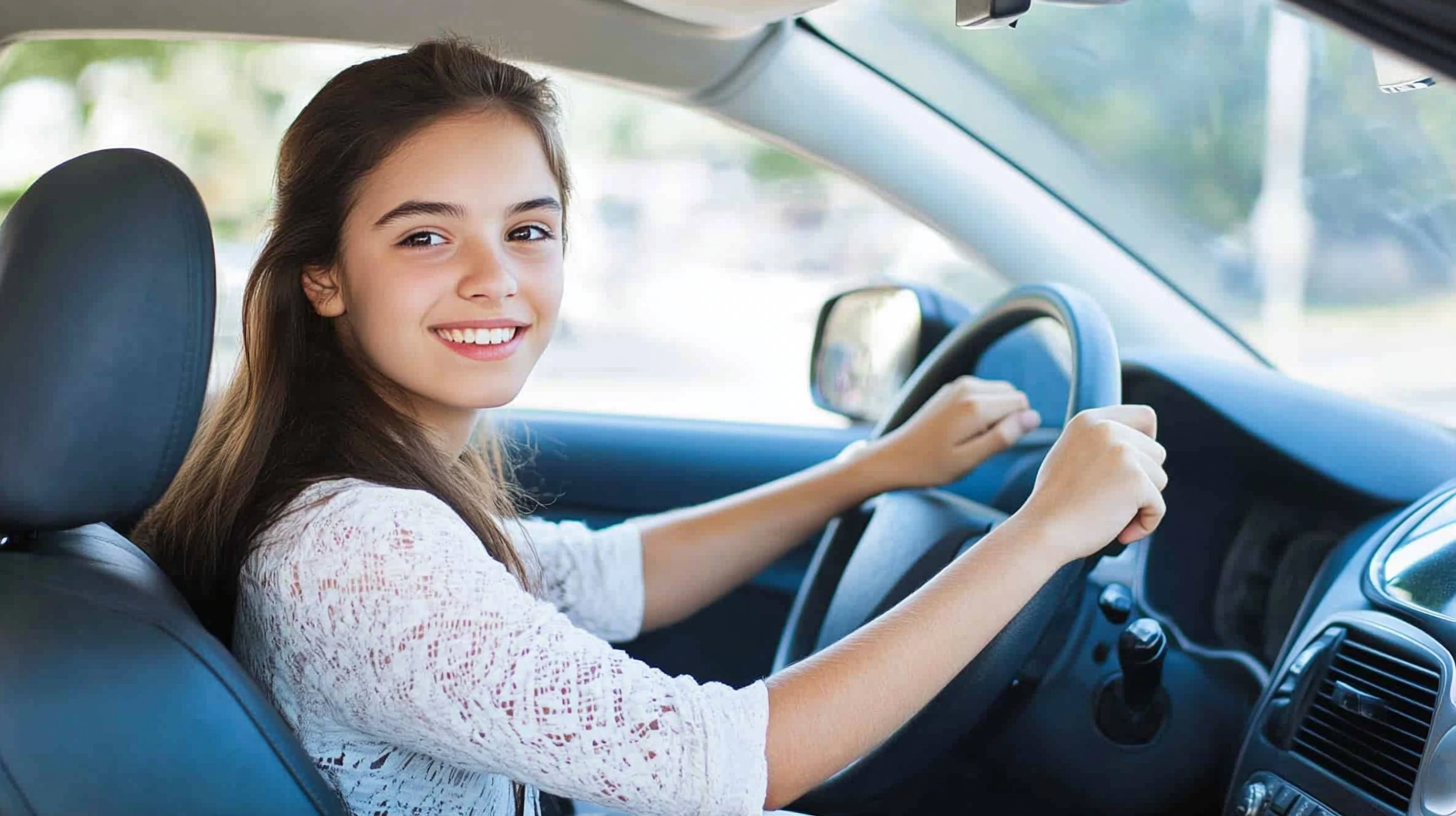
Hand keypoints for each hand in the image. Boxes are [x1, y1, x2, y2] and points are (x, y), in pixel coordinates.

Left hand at [864, 376, 1040, 490]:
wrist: (894, 458)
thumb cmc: (931, 465)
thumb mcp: (970, 460)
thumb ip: (1004, 437)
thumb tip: (1034, 417)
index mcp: (975, 405)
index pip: (1022, 404)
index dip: (1016, 427)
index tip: (992, 446)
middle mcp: (968, 388)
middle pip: (1013, 395)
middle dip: (1007, 419)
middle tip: (981, 444)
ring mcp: (958, 386)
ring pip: (1000, 393)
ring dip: (995, 415)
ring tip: (970, 439)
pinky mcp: (951, 389)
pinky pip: (983, 394)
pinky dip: (982, 411)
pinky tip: (961, 432)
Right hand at [1012, 405, 1167, 564]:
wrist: (1042, 531)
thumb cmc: (1053, 504)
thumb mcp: (1070, 455)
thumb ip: (1099, 445)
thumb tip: (1134, 450)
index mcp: (1089, 420)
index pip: (1144, 416)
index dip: (1148, 441)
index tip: (1136, 464)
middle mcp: (1107, 430)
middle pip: (1156, 452)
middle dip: (1143, 479)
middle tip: (1113, 499)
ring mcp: (1123, 454)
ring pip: (1159, 480)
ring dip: (1142, 503)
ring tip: (1110, 514)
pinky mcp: (1136, 481)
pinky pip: (1158, 507)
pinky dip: (1144, 524)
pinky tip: (1119, 531)